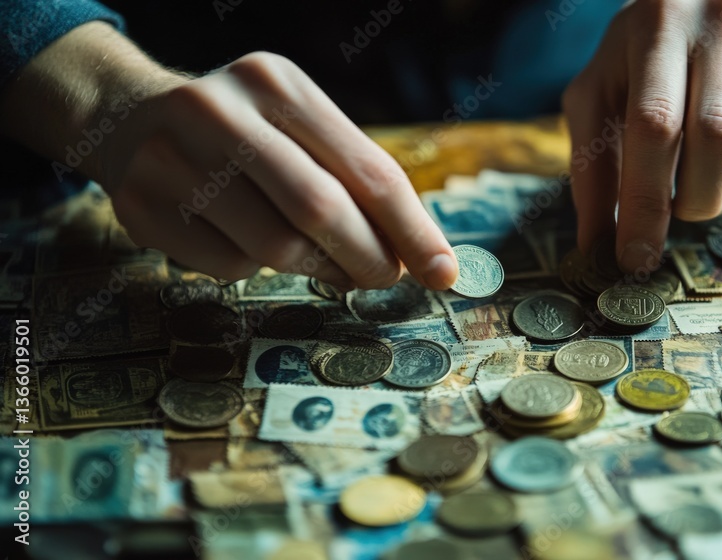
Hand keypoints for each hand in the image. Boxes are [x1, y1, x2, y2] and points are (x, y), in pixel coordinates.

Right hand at [105, 52, 456, 290]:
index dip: (412, 230)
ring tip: (321, 260)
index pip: (367, 170)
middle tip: (384, 278)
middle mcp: (219, 111)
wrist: (129, 117)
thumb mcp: (298, 125)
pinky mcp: (141, 205)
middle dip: (367, 258)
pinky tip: (245, 240)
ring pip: (275, 247)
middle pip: (321, 211)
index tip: (444, 273)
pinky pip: (228, 266)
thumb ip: (354, 179)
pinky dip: (253, 268)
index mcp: (278, 85)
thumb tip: (417, 256)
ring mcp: (172, 158)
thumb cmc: (244, 131)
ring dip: (314, 268)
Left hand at [563, 0, 721, 273]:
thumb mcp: (597, 94)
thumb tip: (597, 247)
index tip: (634, 260)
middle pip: (718, 139)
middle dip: (692, 201)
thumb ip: (592, 166)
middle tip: (674, 214)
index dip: (645, 202)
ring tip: (698, 178)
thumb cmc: (635, 56)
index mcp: (656, 23)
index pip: (655, 127)